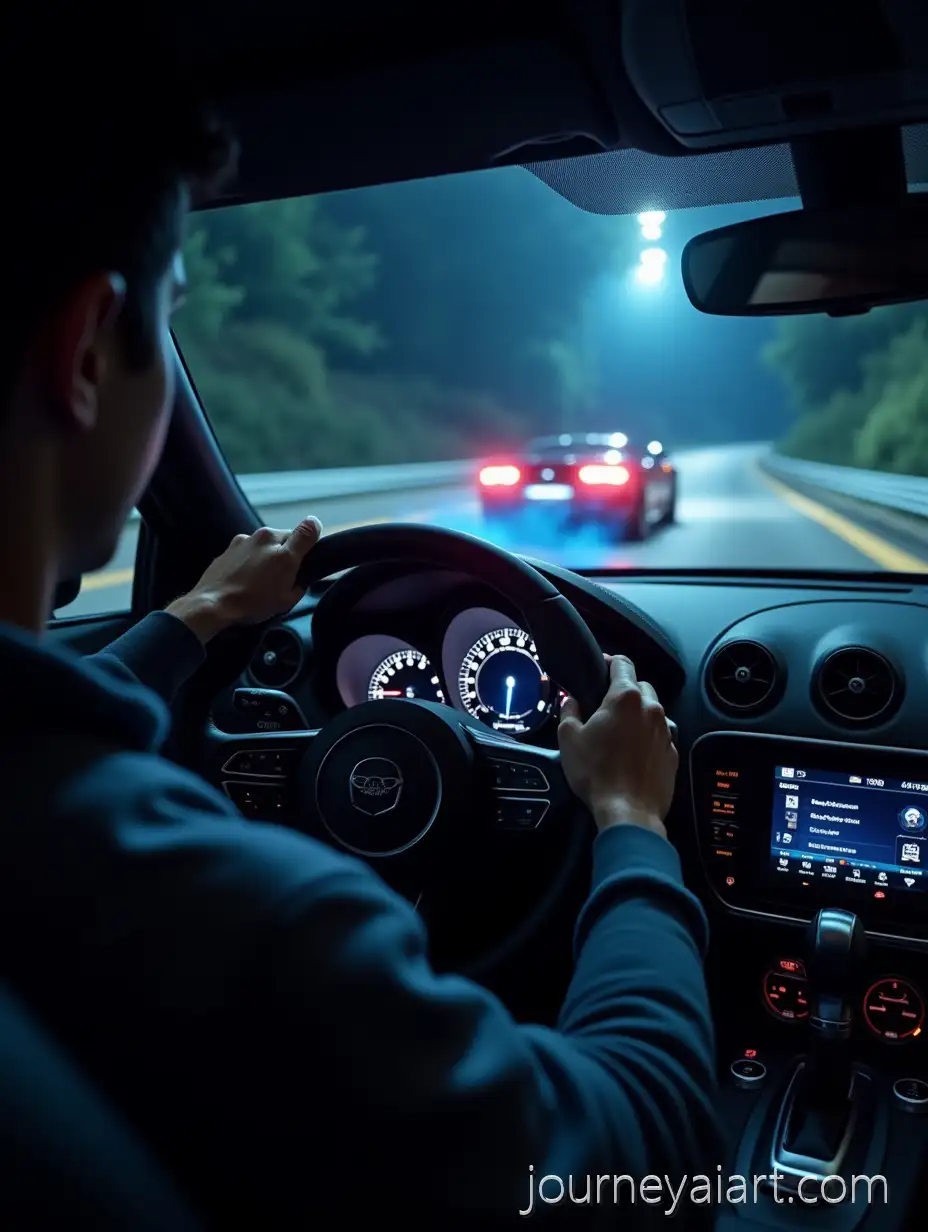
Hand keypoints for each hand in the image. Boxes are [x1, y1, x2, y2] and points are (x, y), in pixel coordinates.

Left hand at [165, 518, 321, 643]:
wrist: (212, 604)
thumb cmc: (253, 603)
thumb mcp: (287, 598)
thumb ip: (302, 580)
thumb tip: (301, 575)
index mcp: (283, 549)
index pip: (309, 529)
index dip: (314, 535)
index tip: (312, 547)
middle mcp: (265, 536)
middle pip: (285, 538)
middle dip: (286, 553)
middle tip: (282, 576)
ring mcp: (244, 539)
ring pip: (264, 543)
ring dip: (266, 556)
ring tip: (259, 580)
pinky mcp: (229, 547)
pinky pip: (247, 550)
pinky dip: (249, 560)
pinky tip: (243, 578)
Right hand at [557, 654, 677, 836]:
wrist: (628, 811)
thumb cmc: (596, 773)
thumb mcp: (569, 738)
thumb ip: (569, 711)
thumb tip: (571, 700)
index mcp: (625, 698)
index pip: (622, 663)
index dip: (609, 661)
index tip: (600, 666)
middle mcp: (651, 708)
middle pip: (640, 685)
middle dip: (624, 689)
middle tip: (605, 704)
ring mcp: (666, 731)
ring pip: (653, 710)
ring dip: (638, 713)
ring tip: (620, 730)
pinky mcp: (673, 752)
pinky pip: (660, 734)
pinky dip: (648, 736)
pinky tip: (633, 751)